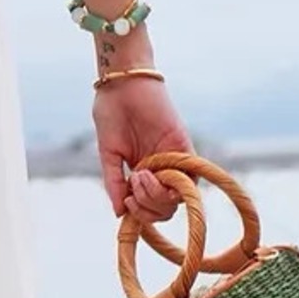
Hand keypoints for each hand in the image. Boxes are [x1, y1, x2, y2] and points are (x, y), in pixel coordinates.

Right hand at [93, 77, 193, 223]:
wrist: (122, 84)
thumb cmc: (111, 113)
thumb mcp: (108, 153)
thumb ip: (114, 182)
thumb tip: (120, 214)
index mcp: (142, 173)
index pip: (149, 207)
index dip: (140, 213)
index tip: (126, 200)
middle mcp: (160, 170)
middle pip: (165, 208)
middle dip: (148, 207)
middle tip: (133, 187)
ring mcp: (173, 161)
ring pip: (177, 198)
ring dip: (157, 196)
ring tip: (140, 175)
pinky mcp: (184, 148)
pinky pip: (190, 177)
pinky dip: (174, 184)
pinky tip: (153, 174)